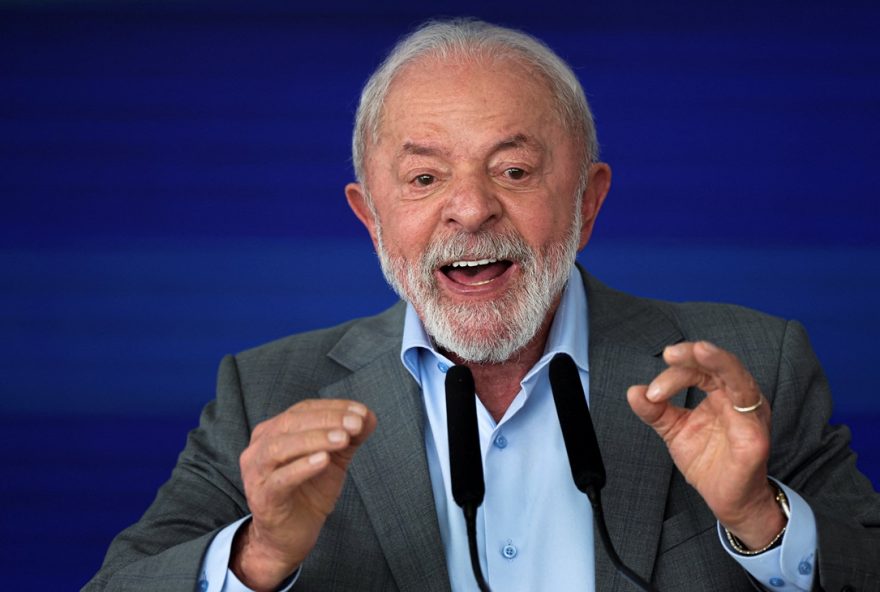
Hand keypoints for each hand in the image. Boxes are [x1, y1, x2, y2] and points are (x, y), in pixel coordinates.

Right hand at [231, 399, 376, 590]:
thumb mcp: (333, 460)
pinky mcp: (263, 497)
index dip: (333, 407)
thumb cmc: (308, 494)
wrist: (289, 538)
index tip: (361, 411)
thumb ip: (349, 438)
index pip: (303, 409)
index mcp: (274, 432)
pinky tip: (323, 461)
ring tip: (342, 439)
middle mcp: (260, 447)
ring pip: (280, 447)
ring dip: (315, 439)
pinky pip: (280, 479)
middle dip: (327, 420)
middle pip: (291, 423)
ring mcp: (257, 472)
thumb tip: (368, 416)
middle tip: (355, 423)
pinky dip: (302, 467)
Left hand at [626, 341, 785, 549]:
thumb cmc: (709, 462)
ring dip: (718, 362)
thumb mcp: (674, 430)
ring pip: (739, 378)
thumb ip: (655, 411)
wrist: (727, 499)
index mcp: (721, 393)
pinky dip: (733, 399)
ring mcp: (750, 416)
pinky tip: (716, 398)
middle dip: (695, 355)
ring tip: (698, 350)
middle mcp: (738, 399)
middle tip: (670, 354)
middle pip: (719, 365)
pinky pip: (748, 412)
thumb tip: (634, 392)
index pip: (698, 370)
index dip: (674, 374)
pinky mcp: (755, 437)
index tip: (651, 392)